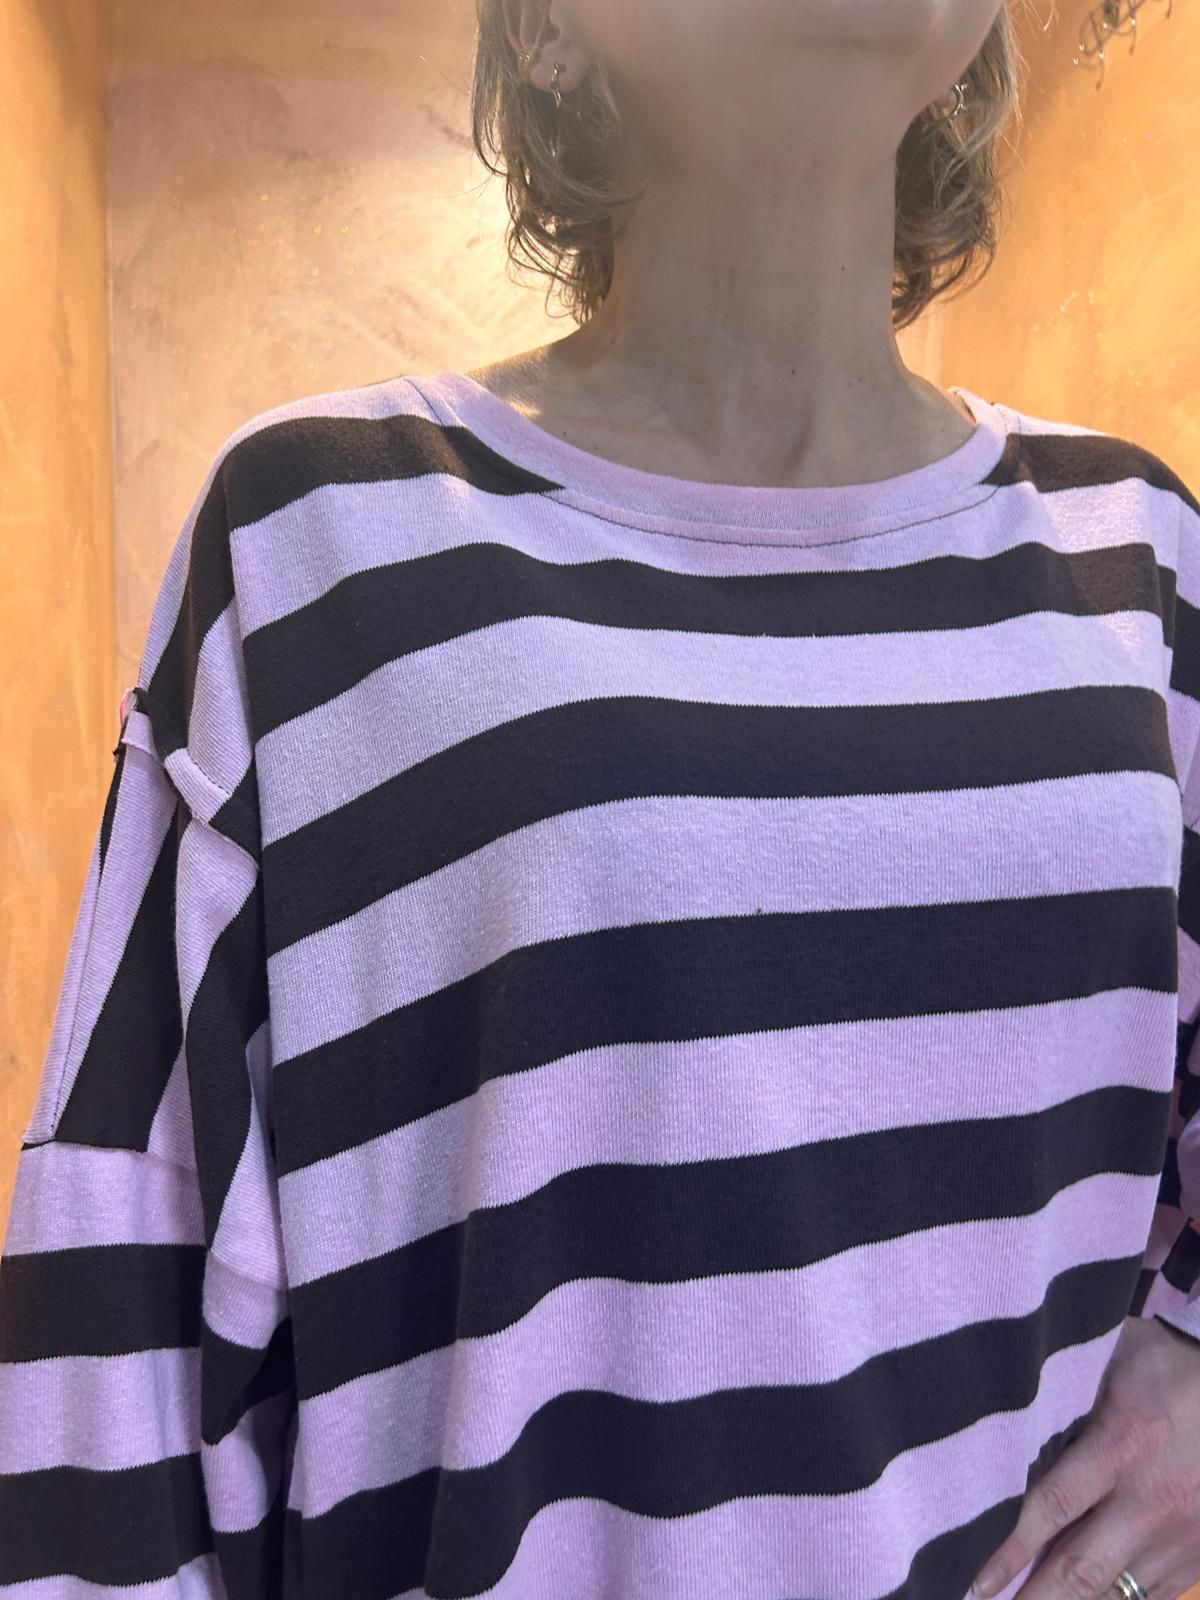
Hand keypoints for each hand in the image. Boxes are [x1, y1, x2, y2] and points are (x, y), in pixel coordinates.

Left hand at [971, 1317, 1199, 1599]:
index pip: (1052, 1509)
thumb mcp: (1112, 1362)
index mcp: (1120, 1446)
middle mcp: (1150, 1502)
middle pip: (1081, 1570)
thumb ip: (1070, 1402)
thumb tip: (1017, 1419)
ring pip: (1120, 1594)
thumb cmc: (1168, 1360)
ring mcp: (1183, 1534)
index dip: (1010, 1554)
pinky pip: (1157, 1594)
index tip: (978, 1588)